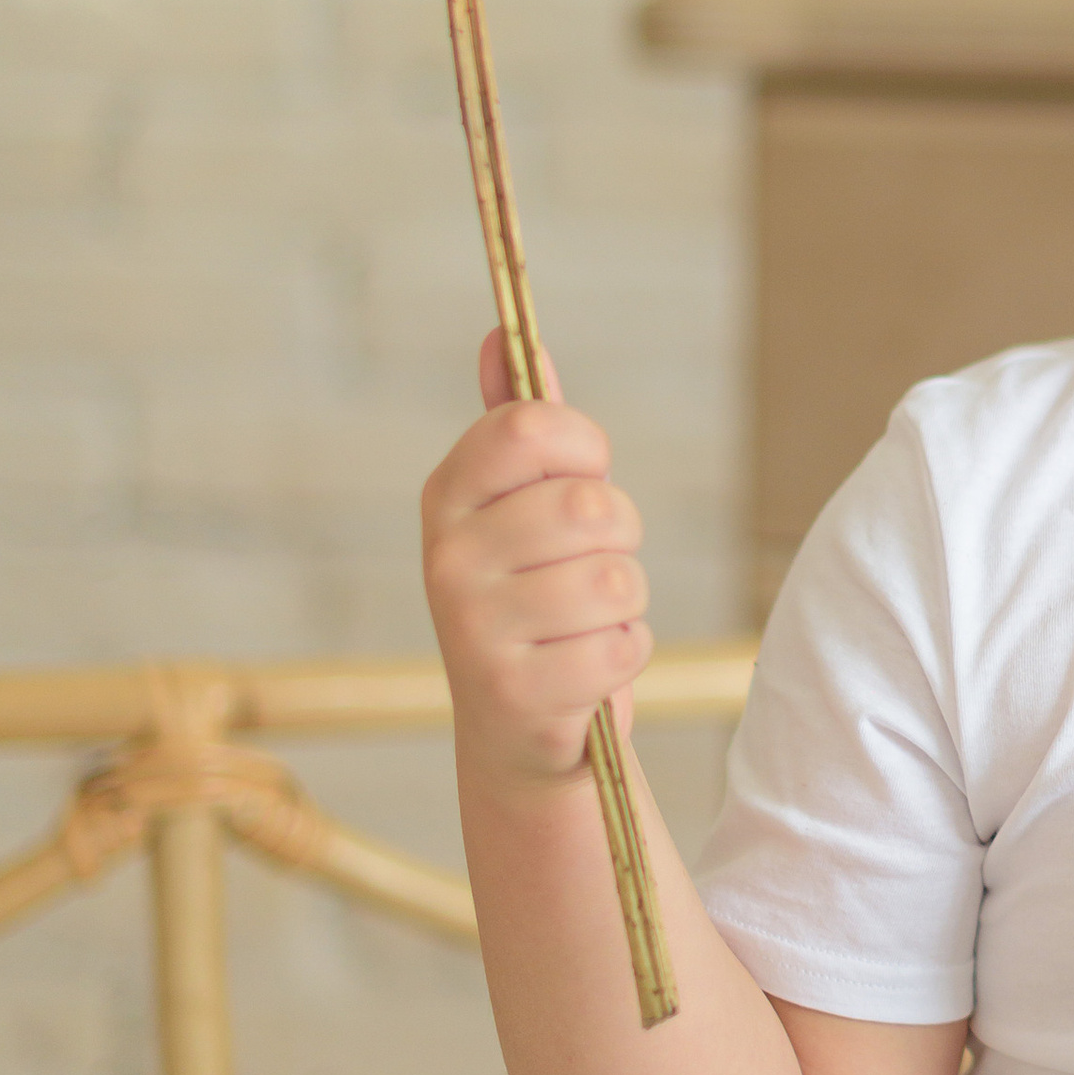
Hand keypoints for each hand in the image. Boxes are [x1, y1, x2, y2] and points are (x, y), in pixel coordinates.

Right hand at [420, 331, 649, 789]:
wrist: (517, 738)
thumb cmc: (535, 602)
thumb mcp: (523, 510)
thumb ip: (520, 427)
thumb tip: (501, 336)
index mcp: (448, 498)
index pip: (529, 427)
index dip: (584, 449)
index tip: (581, 479)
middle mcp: (447, 558)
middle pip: (591, 506)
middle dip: (619, 539)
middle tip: (587, 570)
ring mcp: (474, 629)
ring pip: (616, 578)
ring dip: (626, 604)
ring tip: (584, 623)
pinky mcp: (516, 693)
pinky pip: (624, 645)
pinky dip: (625, 657)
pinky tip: (586, 670)